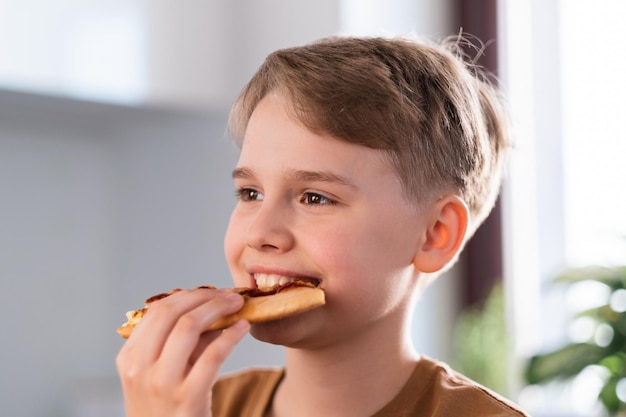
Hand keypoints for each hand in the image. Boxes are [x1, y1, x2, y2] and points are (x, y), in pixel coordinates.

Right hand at [116, 288, 249, 416]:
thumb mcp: (163, 375)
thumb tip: (212, 308)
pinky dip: (230, 336)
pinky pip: (212, 355)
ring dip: (217, 309)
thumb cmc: (168, 410)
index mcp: (129, 358)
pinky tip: (243, 328)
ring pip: (188, 327)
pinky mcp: (187, 399)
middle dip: (203, 297)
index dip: (186, 296)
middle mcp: (139, 369)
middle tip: (228, 294)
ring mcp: (161, 384)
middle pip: (170, 313)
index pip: (156, 312)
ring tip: (237, 305)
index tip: (210, 292)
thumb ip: (182, 343)